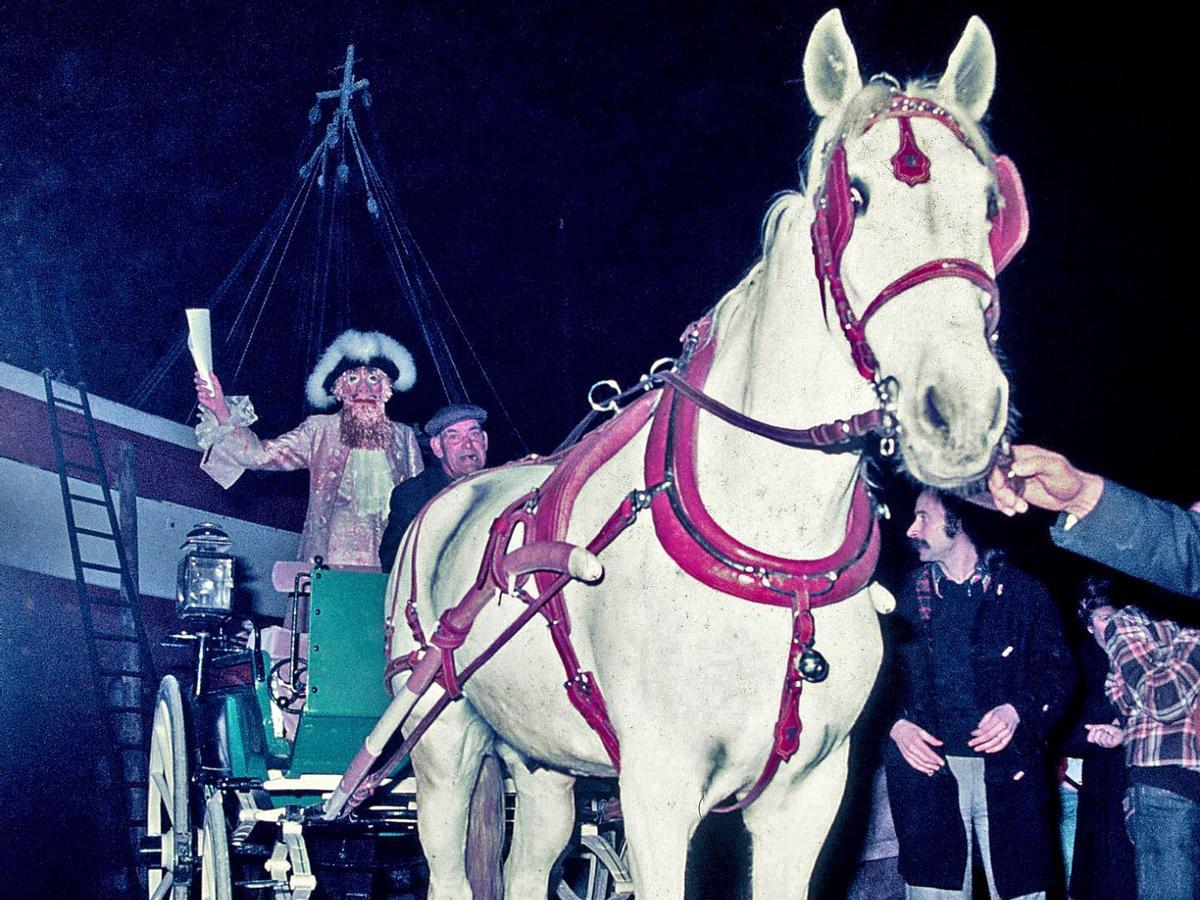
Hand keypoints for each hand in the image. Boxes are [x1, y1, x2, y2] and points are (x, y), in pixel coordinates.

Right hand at [194, 371, 229, 424]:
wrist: (218, 404)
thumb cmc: (218, 395)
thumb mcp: (218, 386)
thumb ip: (214, 379)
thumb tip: (211, 372)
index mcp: (206, 383)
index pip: (200, 377)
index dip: (198, 374)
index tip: (198, 373)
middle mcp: (202, 386)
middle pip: (196, 380)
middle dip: (200, 381)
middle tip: (206, 383)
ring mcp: (200, 392)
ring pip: (197, 387)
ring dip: (204, 389)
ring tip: (210, 392)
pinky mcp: (199, 397)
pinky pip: (200, 394)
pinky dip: (205, 395)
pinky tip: (209, 397)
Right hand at [890, 718, 944, 774]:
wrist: (897, 729)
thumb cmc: (909, 729)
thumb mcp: (921, 730)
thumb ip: (931, 738)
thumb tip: (940, 743)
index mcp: (916, 741)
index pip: (928, 753)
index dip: (936, 759)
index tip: (942, 762)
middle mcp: (911, 749)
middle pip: (924, 759)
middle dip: (933, 764)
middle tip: (940, 766)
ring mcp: (908, 753)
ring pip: (919, 763)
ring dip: (928, 767)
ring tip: (935, 768)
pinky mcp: (906, 756)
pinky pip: (913, 764)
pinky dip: (921, 768)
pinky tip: (926, 770)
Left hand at [969, 703, 1019, 752]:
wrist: (1014, 712)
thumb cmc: (1001, 712)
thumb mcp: (991, 712)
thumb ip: (985, 720)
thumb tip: (979, 728)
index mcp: (997, 718)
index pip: (986, 728)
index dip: (978, 732)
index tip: (972, 734)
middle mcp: (1003, 726)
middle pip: (989, 736)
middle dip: (979, 740)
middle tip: (971, 743)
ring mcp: (1007, 732)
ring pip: (995, 742)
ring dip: (985, 746)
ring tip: (977, 748)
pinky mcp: (1010, 736)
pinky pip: (1003, 745)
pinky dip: (995, 749)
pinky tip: (988, 750)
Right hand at [987, 444, 1103, 518]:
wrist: (1075, 497)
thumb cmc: (1069, 479)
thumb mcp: (1055, 468)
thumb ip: (1036, 464)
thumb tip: (1015, 467)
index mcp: (1024, 454)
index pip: (1000, 458)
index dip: (996, 471)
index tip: (1003, 484)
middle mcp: (1017, 464)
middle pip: (995, 474)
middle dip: (1001, 490)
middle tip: (1012, 501)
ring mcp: (1016, 478)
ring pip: (997, 487)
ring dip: (1004, 500)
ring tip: (1020, 507)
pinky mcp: (1016, 490)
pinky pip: (1002, 497)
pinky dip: (1004, 505)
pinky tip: (1014, 511)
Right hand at [1085, 722, 1122, 748]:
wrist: (1121, 730)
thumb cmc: (1112, 730)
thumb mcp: (1101, 727)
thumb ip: (1094, 727)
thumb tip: (1085, 726)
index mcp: (1098, 741)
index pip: (1089, 740)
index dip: (1091, 733)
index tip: (1095, 728)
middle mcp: (1101, 744)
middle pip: (1095, 739)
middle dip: (1099, 731)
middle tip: (1104, 731)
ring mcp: (1106, 745)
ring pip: (1100, 739)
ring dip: (1104, 733)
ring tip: (1108, 733)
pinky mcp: (1111, 745)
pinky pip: (1105, 739)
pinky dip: (1107, 735)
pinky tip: (1110, 736)